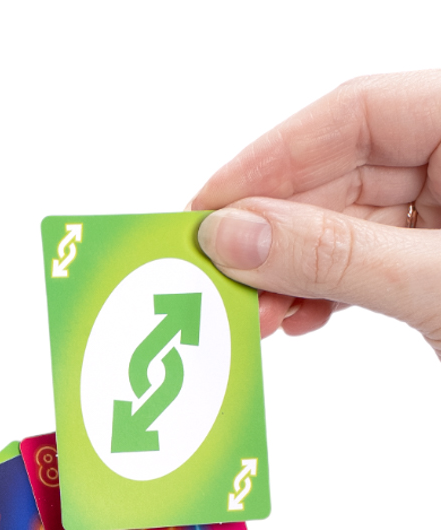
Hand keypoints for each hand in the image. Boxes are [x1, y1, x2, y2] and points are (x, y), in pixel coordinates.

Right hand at [189, 71, 440, 355]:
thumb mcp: (433, 282)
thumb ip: (333, 255)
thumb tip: (236, 236)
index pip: (357, 114)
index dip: (272, 159)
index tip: (208, 210)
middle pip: (342, 173)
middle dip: (275, 233)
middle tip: (217, 274)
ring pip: (348, 225)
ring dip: (291, 272)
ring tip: (254, 312)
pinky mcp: (440, 264)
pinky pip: (369, 262)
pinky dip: (325, 291)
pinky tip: (294, 318)